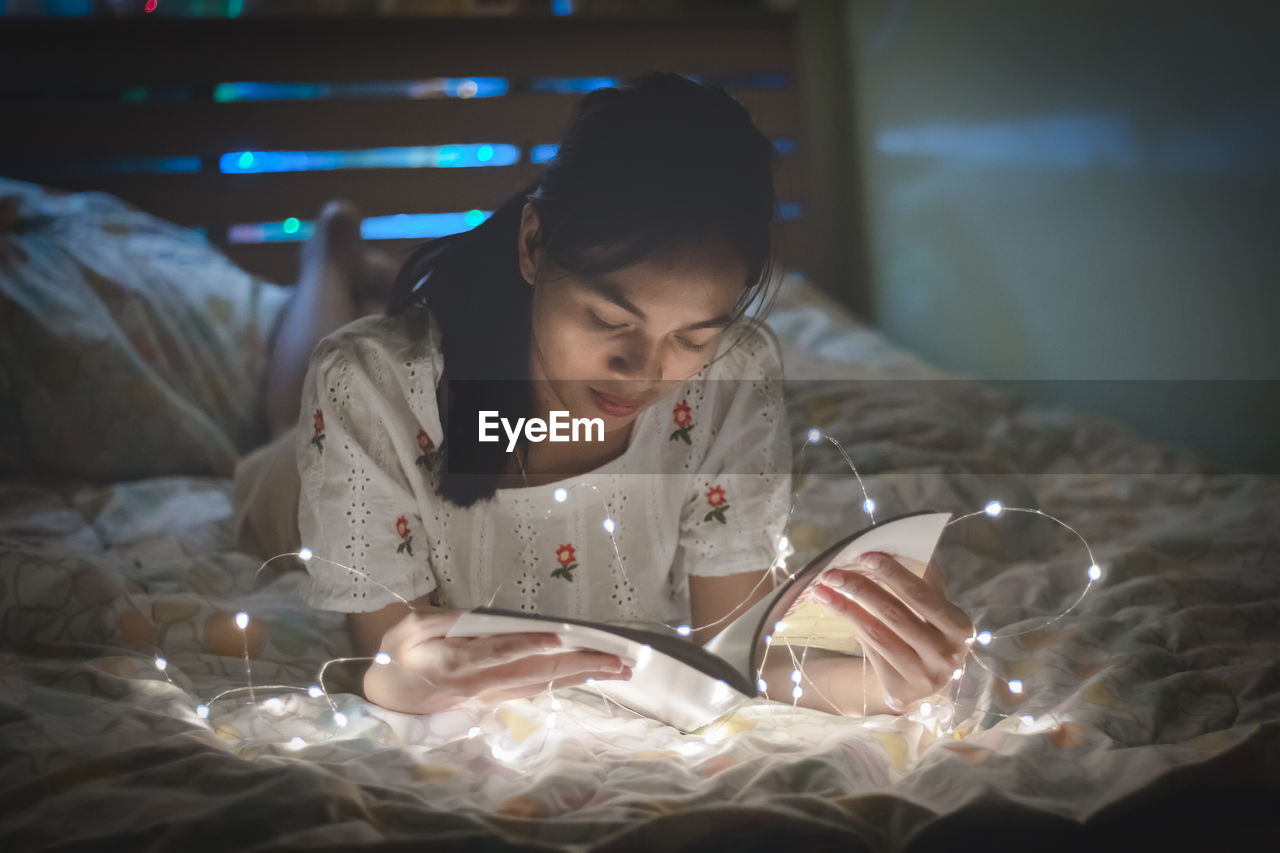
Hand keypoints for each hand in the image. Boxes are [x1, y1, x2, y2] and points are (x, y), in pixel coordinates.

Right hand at [368, 608, 632, 713]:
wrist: (391, 695)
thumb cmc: (403, 653)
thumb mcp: (415, 627)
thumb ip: (451, 621)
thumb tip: (491, 618)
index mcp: (456, 662)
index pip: (499, 652)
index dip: (528, 645)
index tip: (558, 639)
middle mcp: (481, 684)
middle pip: (536, 673)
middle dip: (579, 665)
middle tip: (618, 660)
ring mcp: (492, 695)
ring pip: (544, 684)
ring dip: (582, 677)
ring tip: (617, 669)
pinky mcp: (498, 698)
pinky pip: (537, 689)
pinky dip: (566, 682)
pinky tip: (588, 676)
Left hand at [808, 553, 973, 713]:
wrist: (921, 680)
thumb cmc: (927, 632)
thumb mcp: (934, 608)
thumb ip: (922, 580)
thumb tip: (894, 546)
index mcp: (959, 627)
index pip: (923, 595)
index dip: (893, 574)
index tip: (866, 556)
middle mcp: (946, 655)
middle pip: (895, 614)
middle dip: (861, 588)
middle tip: (833, 572)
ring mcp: (923, 676)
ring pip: (877, 633)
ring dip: (845, 607)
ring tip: (822, 589)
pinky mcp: (900, 689)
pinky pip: (870, 651)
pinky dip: (851, 626)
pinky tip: (833, 608)